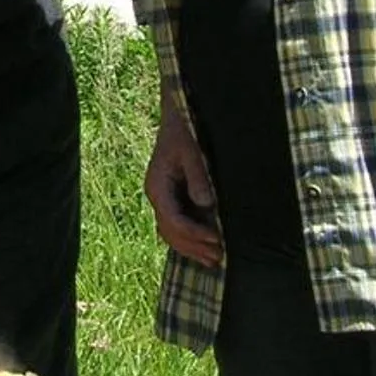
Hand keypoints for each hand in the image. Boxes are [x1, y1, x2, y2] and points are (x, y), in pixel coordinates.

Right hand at [143, 98, 222, 267]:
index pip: (172, 219)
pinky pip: (177, 225)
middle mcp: (157, 195)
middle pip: (170, 232)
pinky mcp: (173, 198)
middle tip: (218, 258)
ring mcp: (163, 198)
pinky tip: (207, 246)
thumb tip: (206, 204)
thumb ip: (198, 177)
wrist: (178, 116)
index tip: (216, 240)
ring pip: (171, 232)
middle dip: (193, 247)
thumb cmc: (185, 131)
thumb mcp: (193, 151)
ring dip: (191, 247)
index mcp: (157, 186)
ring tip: (214, 259)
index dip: (194, 234)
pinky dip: (190, 238)